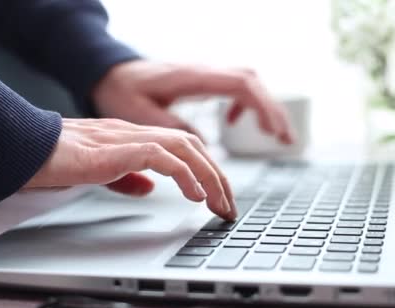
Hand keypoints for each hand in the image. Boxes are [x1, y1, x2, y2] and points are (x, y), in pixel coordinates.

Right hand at [25, 118, 236, 219]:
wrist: (25, 149)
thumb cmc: (53, 158)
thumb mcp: (99, 171)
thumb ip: (126, 176)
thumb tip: (149, 188)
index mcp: (132, 137)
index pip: (182, 147)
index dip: (204, 170)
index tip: (216, 197)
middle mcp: (135, 133)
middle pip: (192, 145)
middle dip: (217, 176)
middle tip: (228, 206)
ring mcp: (127, 138)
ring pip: (185, 148)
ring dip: (209, 177)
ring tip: (220, 204)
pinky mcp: (119, 148)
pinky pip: (164, 157)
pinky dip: (185, 174)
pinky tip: (195, 195)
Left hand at [93, 60, 293, 143]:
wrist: (110, 74)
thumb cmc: (121, 91)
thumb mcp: (141, 114)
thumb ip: (172, 128)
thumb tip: (204, 147)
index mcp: (191, 78)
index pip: (240, 84)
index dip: (262, 106)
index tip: (273, 131)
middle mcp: (202, 72)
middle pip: (251, 82)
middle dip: (272, 109)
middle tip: (285, 139)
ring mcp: (203, 75)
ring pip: (246, 82)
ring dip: (263, 106)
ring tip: (275, 134)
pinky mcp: (200, 81)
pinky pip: (232, 86)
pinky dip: (243, 103)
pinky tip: (235, 122)